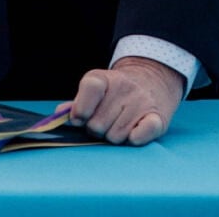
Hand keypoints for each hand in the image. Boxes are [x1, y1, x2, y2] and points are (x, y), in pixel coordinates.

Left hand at [68, 56, 182, 145]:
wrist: (151, 83)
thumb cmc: (114, 94)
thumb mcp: (94, 91)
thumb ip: (76, 104)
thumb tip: (60, 114)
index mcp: (103, 78)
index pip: (90, 88)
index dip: (81, 109)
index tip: (79, 120)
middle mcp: (124, 87)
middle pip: (97, 124)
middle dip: (96, 130)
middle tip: (103, 124)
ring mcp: (142, 102)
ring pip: (115, 136)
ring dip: (114, 137)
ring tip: (118, 126)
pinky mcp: (158, 118)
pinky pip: (140, 137)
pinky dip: (134, 139)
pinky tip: (133, 132)